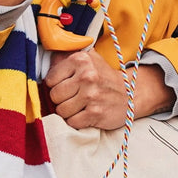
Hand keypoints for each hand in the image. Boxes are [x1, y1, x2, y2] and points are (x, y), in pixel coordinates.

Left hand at [44, 51, 173, 129]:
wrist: (130, 94)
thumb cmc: (104, 78)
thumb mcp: (90, 60)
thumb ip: (67, 57)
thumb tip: (46, 55)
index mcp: (82, 59)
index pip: (51, 79)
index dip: (58, 85)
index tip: (70, 85)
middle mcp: (87, 75)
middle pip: (54, 96)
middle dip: (63, 99)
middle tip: (77, 96)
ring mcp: (92, 95)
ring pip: (61, 111)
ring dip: (69, 112)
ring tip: (82, 105)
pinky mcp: (95, 113)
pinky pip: (71, 122)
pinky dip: (77, 121)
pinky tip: (87, 113)